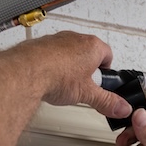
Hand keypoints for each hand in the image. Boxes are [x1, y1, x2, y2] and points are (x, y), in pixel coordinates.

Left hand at [9, 31, 131, 118]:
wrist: (26, 71)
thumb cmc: (56, 74)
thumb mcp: (87, 94)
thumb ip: (107, 101)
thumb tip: (120, 107)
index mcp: (92, 46)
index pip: (108, 55)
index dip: (106, 72)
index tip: (101, 83)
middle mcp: (75, 38)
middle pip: (88, 54)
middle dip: (87, 71)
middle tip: (84, 87)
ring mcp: (57, 40)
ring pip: (69, 53)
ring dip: (69, 68)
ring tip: (64, 86)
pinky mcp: (41, 45)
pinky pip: (51, 54)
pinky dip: (52, 65)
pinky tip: (49, 80)